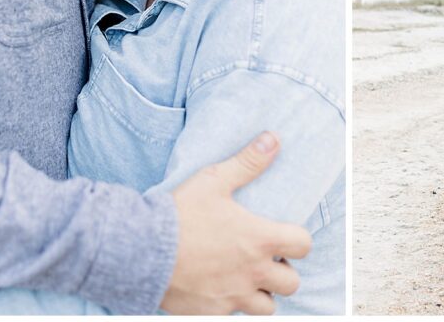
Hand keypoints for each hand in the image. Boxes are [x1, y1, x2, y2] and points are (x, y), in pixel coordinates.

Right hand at [162, 132, 309, 315]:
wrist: (139, 250)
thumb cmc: (179, 214)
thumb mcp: (214, 180)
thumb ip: (247, 162)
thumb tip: (273, 139)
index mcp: (259, 240)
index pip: (303, 245)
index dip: (299, 239)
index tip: (285, 234)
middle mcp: (251, 273)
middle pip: (291, 283)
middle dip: (284, 271)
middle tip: (265, 258)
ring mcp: (232, 297)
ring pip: (267, 307)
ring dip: (262, 293)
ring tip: (246, 276)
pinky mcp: (209, 313)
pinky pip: (232, 316)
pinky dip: (231, 305)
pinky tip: (218, 288)